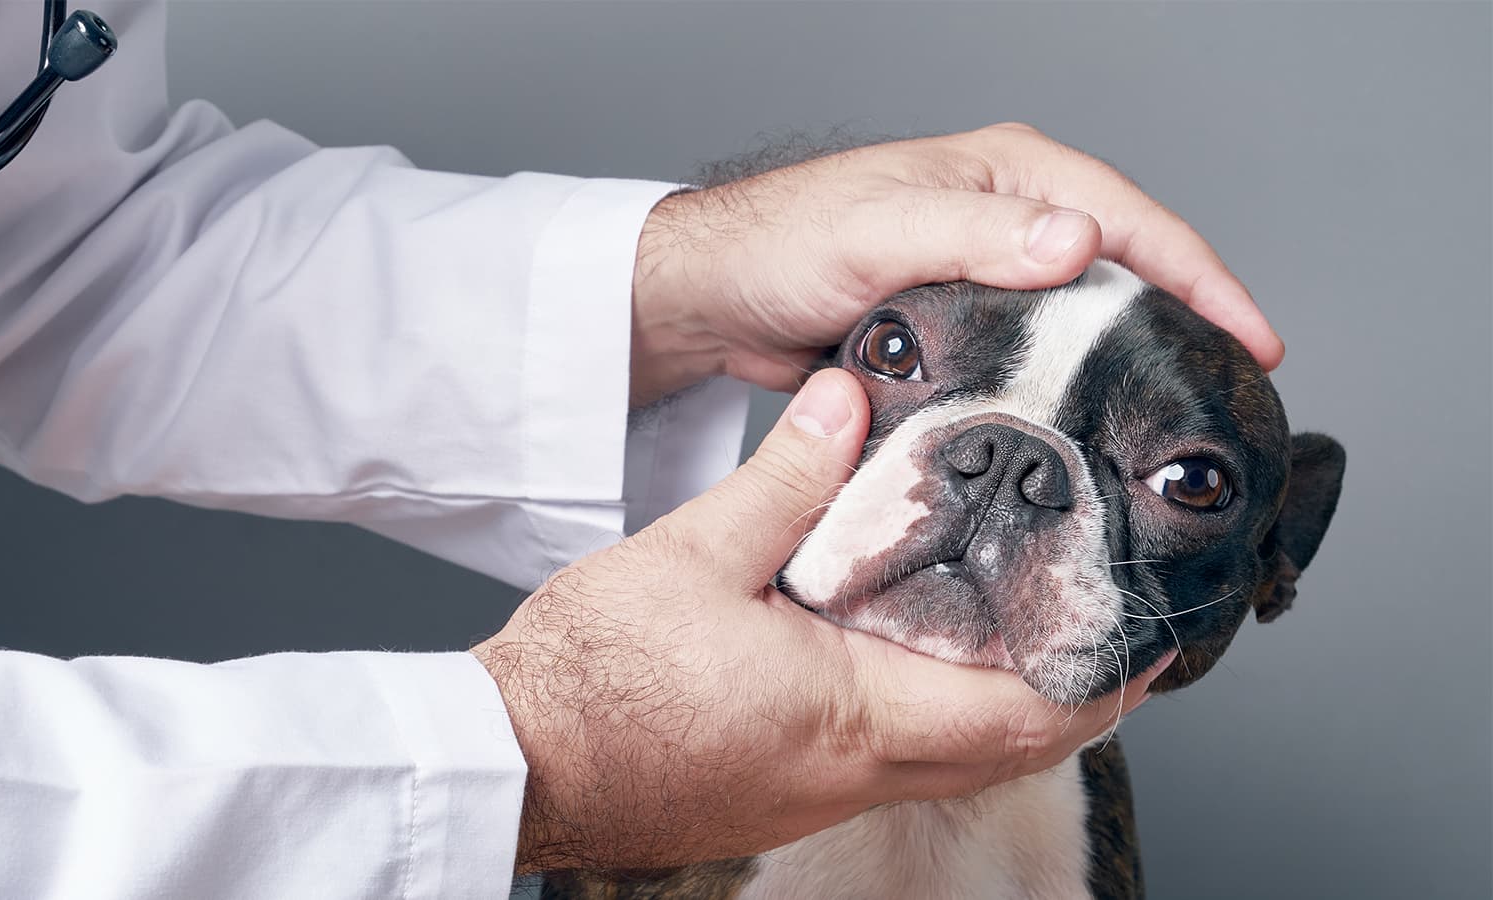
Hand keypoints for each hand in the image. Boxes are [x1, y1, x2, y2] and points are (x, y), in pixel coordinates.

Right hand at [472, 370, 1170, 873]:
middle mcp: (854, 769)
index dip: (1105, 680)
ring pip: (955, 764)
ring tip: (1033, 641)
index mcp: (852, 711)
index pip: (1025, 714)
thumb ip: (786, 478)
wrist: (515, 760)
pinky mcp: (783, 796)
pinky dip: (941, 723)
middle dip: (1077, 699)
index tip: (1153, 639)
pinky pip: (898, 767)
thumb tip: (845, 399)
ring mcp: (819, 794)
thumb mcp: (692, 554)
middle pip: (1010, 752)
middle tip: (1114, 635)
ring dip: (1010, 713)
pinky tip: (917, 668)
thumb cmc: (590, 677)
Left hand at [626, 122, 1282, 404]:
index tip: (1254, 345)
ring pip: (1084, 326)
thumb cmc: (784, 243)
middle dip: (1186, 331)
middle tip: (1231, 402)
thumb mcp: (881, 231)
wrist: (716, 297)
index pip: (1137, 222)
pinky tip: (1091, 438)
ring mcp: (988, 278)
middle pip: (1127, 276)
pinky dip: (1068, 394)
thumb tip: (1078, 242)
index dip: (1204, 282)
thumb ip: (975, 235)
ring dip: (1131, 370)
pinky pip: (1036, 363)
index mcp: (1012, 174)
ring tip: (1179, 429)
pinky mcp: (963, 333)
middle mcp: (1010, 220)